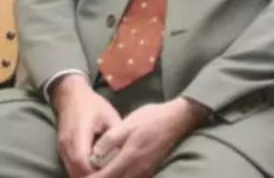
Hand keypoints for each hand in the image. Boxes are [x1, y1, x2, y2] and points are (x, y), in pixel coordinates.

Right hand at [53, 74, 121, 177]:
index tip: (111, 174)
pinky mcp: (62, 151)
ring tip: (106, 175)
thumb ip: (115, 135)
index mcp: (79, 134)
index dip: (95, 173)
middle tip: (111, 176)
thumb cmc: (93, 105)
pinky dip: (82, 172)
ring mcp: (61, 149)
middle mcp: (66, 145)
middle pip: (75, 172)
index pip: (82, 162)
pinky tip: (97, 171)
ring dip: (87, 176)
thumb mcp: (109, 116)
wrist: (70, 97)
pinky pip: (70, 167)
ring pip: (71, 172)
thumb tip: (125, 152)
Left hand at [89, 98, 208, 177]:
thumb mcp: (129, 123)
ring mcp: (145, 173)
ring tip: (97, 174)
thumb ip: (110, 140)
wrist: (178, 118)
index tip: (79, 175)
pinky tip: (114, 173)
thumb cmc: (152, 118)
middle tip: (84, 175)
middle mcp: (137, 170)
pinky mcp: (149, 171)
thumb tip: (93, 155)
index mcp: (129, 158)